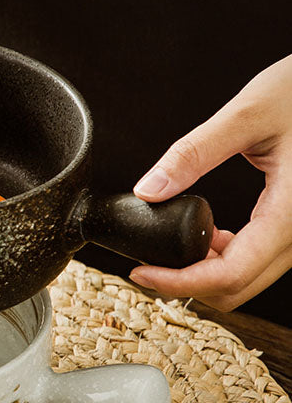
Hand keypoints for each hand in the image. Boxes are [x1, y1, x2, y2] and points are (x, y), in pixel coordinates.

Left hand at [130, 55, 291, 310]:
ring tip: (172, 244)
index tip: (142, 272)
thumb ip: (194, 153)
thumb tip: (148, 189)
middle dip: (187, 283)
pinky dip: (227, 258)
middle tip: (147, 264)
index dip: (181, 282)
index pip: (232, 274)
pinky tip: (207, 232)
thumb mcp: (247, 114)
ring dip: (206, 272)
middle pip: (239, 288)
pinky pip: (260, 259)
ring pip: (249, 279)